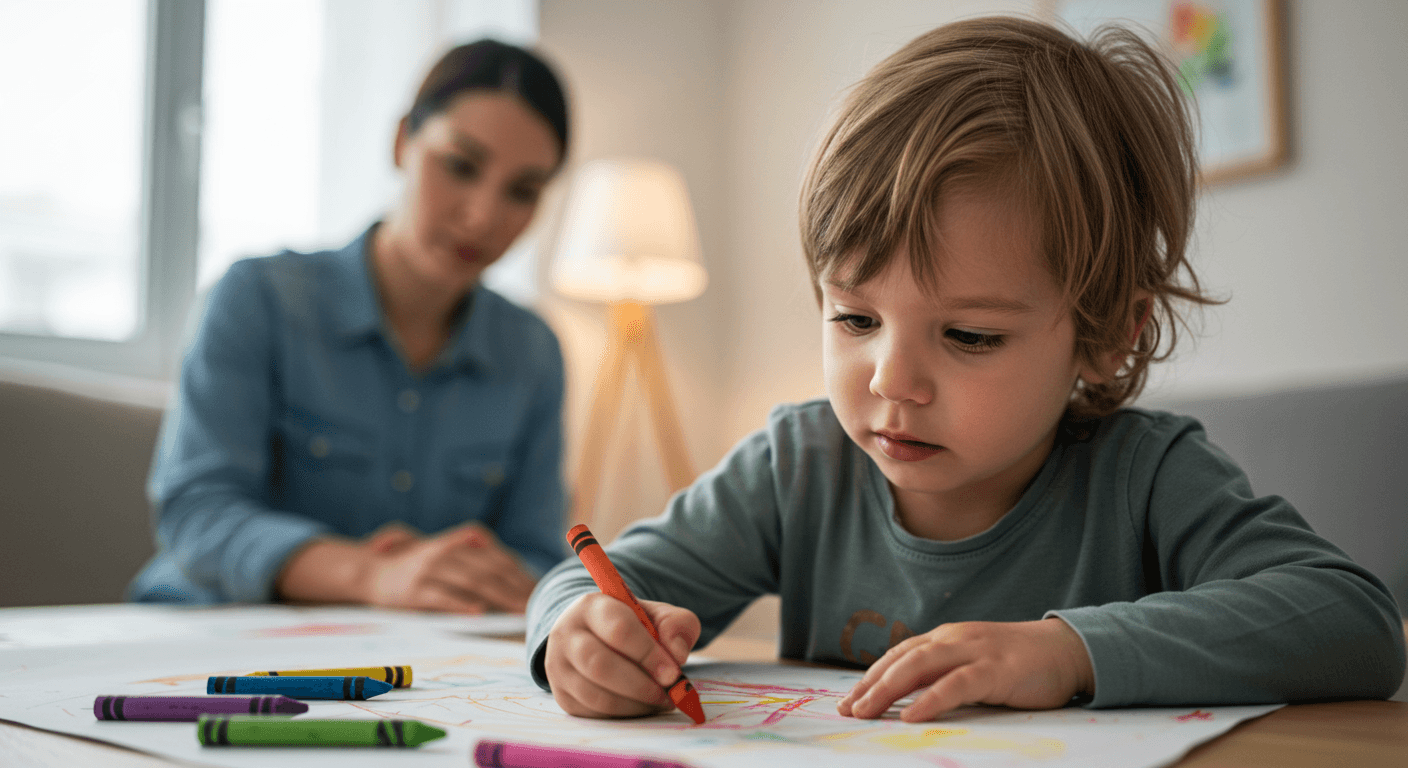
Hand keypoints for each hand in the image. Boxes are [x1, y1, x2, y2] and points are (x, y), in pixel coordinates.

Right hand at [362, 523, 537, 613]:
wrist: (372, 573)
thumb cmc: (415, 566)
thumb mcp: (444, 550)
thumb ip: (473, 552)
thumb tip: (511, 568)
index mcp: (456, 542)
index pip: (495, 556)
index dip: (518, 572)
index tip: (537, 588)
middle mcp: (445, 552)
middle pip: (489, 569)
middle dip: (515, 587)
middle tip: (535, 604)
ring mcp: (429, 570)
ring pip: (471, 582)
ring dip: (499, 597)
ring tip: (518, 610)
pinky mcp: (415, 590)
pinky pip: (442, 597)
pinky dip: (461, 604)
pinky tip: (479, 612)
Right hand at [545, 593, 700, 718]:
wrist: (596, 636)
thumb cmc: (632, 625)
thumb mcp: (657, 615)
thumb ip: (676, 625)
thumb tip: (676, 654)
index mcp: (591, 606)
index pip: (619, 629)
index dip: (649, 653)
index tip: (673, 671)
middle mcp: (566, 634)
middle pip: (600, 665)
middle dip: (641, 684)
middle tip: (668, 692)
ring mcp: (559, 667)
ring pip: (596, 695)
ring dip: (635, 704)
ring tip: (659, 700)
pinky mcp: (562, 696)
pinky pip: (594, 713)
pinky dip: (624, 714)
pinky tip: (642, 705)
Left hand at [837, 618, 1093, 721]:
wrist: (1067, 649)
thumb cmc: (1018, 664)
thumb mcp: (973, 666)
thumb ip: (944, 676)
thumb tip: (907, 702)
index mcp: (945, 639)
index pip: (898, 656)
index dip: (870, 677)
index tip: (847, 701)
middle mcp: (953, 639)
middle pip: (901, 660)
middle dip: (871, 685)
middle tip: (847, 711)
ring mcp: (974, 652)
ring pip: (920, 666)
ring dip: (889, 690)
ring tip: (866, 712)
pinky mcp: (996, 670)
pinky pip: (956, 684)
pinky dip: (931, 699)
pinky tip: (912, 715)